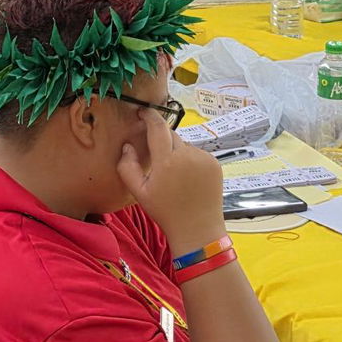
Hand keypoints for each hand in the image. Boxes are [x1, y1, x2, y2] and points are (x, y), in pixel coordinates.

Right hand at [115, 106, 224, 248]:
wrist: (197, 229)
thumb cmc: (165, 212)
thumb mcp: (139, 192)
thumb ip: (127, 167)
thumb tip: (128, 146)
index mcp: (166, 161)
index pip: (158, 127)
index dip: (149, 116)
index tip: (142, 112)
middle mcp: (187, 155)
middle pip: (171, 136)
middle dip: (162, 142)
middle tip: (158, 162)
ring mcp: (203, 158)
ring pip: (184, 145)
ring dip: (177, 153)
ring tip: (175, 176)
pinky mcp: (214, 163)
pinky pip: (197, 154)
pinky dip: (191, 160)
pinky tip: (188, 179)